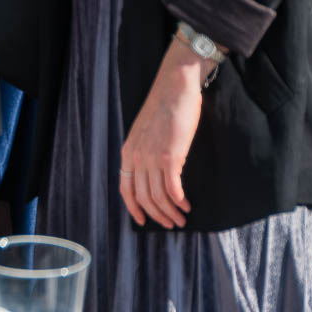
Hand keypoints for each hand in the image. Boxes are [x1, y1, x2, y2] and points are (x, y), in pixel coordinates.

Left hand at [117, 46, 207, 228]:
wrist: (175, 87)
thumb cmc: (164, 107)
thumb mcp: (145, 132)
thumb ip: (144, 151)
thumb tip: (153, 172)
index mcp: (127, 152)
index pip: (125, 189)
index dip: (134, 209)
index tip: (145, 221)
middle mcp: (136, 157)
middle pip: (143, 198)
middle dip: (158, 215)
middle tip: (172, 224)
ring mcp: (152, 158)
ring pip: (158, 197)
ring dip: (171, 212)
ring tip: (182, 218)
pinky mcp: (170, 156)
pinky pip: (172, 189)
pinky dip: (179, 201)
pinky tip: (186, 204)